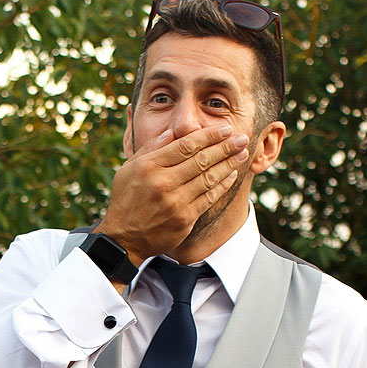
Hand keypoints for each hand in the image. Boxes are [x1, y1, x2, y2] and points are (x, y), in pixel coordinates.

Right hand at [94, 124, 250, 264]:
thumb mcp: (129, 168)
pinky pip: (209, 198)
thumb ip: (152, 147)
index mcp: (149, 166)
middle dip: (225, 147)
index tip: (225, 129)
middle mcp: (163, 183)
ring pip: (208, 178)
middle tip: (242, 137)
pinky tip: (231, 175)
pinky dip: (222, 185)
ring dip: (228, 164)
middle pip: (201, 160)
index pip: (186, 146)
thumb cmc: (126, 200)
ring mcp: (175, 202)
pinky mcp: (184, 219)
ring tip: (242, 153)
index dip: (209, 136)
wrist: (124, 238)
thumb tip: (173, 130)